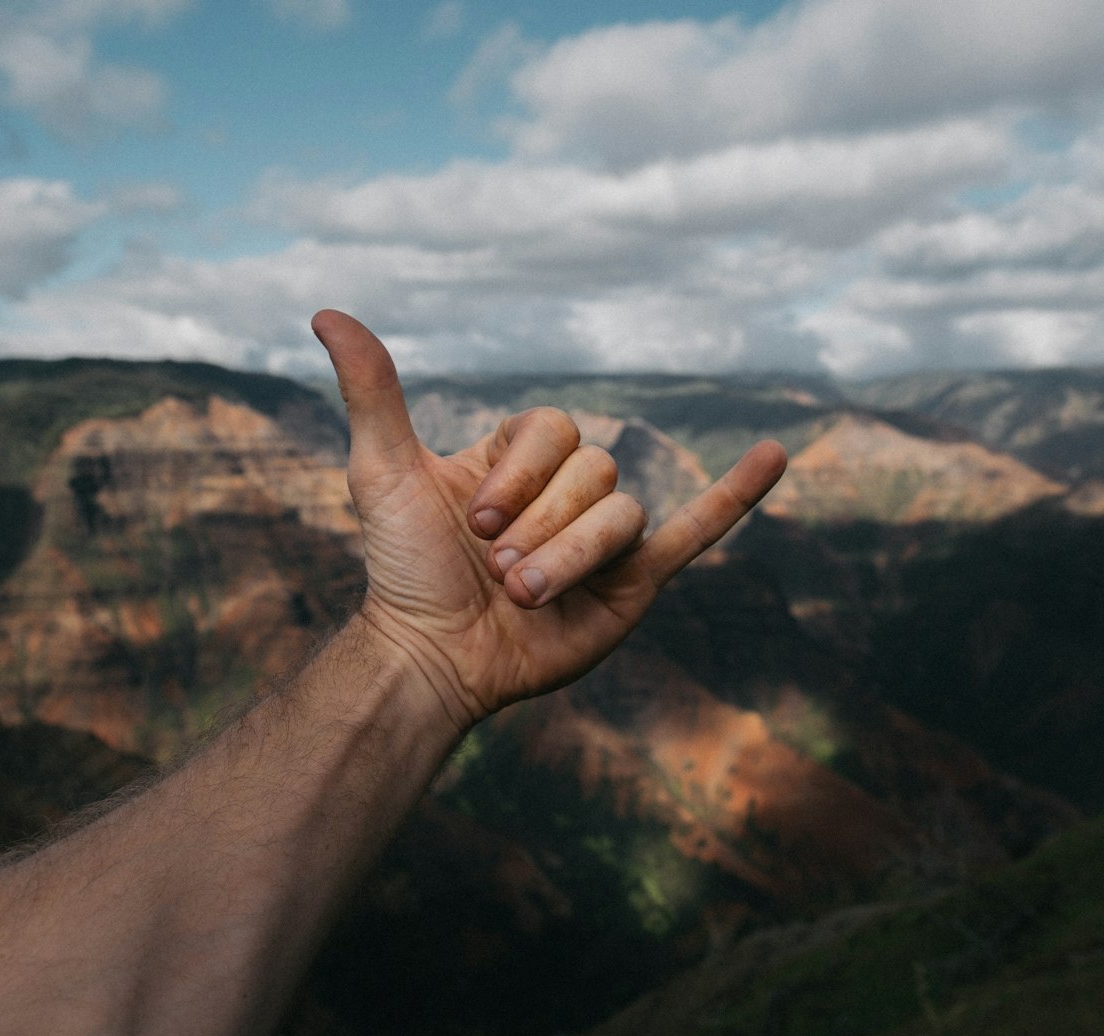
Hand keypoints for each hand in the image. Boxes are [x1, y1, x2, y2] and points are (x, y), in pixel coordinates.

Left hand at [313, 310, 787, 732]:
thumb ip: (373, 392)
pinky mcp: (635, 582)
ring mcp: (604, 537)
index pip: (556, 429)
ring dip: (570, 556)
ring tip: (523, 596)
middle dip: (539, 524)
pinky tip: (777, 454)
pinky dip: (737, 496)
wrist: (433, 658)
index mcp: (520, 459)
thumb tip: (327, 310)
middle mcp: (567, 492)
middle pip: (594, 470)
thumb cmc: (403, 569)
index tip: (473, 517)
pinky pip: (698, 531)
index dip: (521, 472)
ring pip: (623, 513)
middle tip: (495, 567)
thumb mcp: (385, 471)